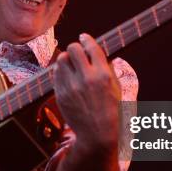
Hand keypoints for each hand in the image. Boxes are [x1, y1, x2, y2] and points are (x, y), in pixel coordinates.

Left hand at [53, 33, 120, 151]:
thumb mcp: (115, 86)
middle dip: (75, 48)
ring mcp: (72, 88)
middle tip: (77, 52)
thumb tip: (95, 51)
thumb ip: (106, 67)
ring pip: (61, 59)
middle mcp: (87, 79)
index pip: (91, 47)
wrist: (98, 133)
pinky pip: (56, 74)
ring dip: (66, 59)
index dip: (86, 39)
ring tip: (72, 65)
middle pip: (72, 49)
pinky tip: (68, 76)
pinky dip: (61, 72)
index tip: (84, 37)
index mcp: (103, 75)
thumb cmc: (111, 109)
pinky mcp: (61, 95)